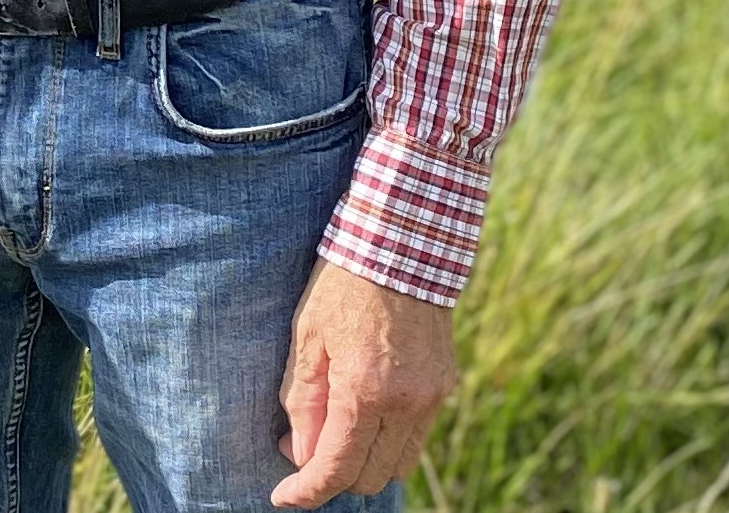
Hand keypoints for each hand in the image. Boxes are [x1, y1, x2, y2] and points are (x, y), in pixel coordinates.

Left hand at [270, 259, 458, 506]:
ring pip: (398, 464)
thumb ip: (303, 399)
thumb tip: (299, 453)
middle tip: (302, 449)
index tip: (283, 498)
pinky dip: (389, 440)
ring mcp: (431, 396)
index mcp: (366, 390)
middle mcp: (406, 403)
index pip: (336, 467)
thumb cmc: (343, 282)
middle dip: (333, 476)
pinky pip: (417, 435)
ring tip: (334, 431)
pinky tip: (365, 413)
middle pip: (370, 476)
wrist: (401, 240)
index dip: (307, 491)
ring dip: (365, 462)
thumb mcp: (306, 335)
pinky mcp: (445, 384)